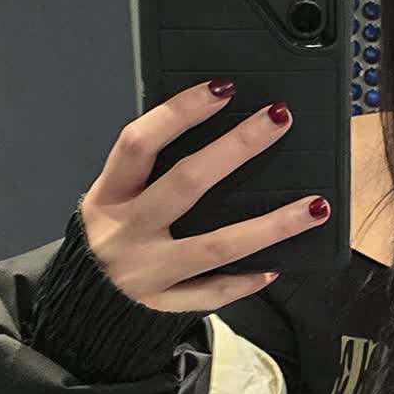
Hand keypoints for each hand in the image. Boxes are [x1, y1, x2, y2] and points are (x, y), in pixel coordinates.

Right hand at [81, 80, 330, 312]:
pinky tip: (277, 265)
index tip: (223, 88)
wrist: (79, 304)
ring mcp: (147, 272)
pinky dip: (245, 280)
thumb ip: (150, 172)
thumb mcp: (112, 197)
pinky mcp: (164, 305)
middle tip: (279, 119)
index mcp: (108, 194)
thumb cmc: (111, 235)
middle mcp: (126, 231)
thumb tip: (216, 130)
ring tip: (314, 206)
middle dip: (237, 148)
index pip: (139, 143)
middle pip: (186, 183)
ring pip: (216, 245)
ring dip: (271, 226)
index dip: (179, 112)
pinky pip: (213, 292)